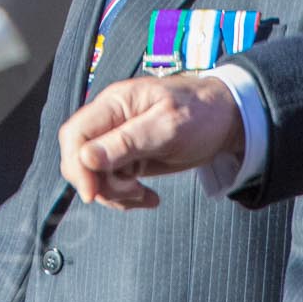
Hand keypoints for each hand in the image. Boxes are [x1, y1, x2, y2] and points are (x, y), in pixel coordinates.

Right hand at [57, 74, 244, 208]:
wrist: (226, 118)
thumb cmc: (201, 113)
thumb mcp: (167, 128)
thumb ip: (125, 142)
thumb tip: (85, 158)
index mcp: (114, 104)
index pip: (75, 134)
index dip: (77, 166)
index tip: (93, 193)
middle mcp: (110, 120)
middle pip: (79, 157)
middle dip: (99, 183)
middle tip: (131, 192)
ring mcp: (117, 139)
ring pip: (94, 174)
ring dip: (115, 193)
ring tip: (144, 195)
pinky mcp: (127, 156)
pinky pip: (112, 181)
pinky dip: (125, 195)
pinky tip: (147, 197)